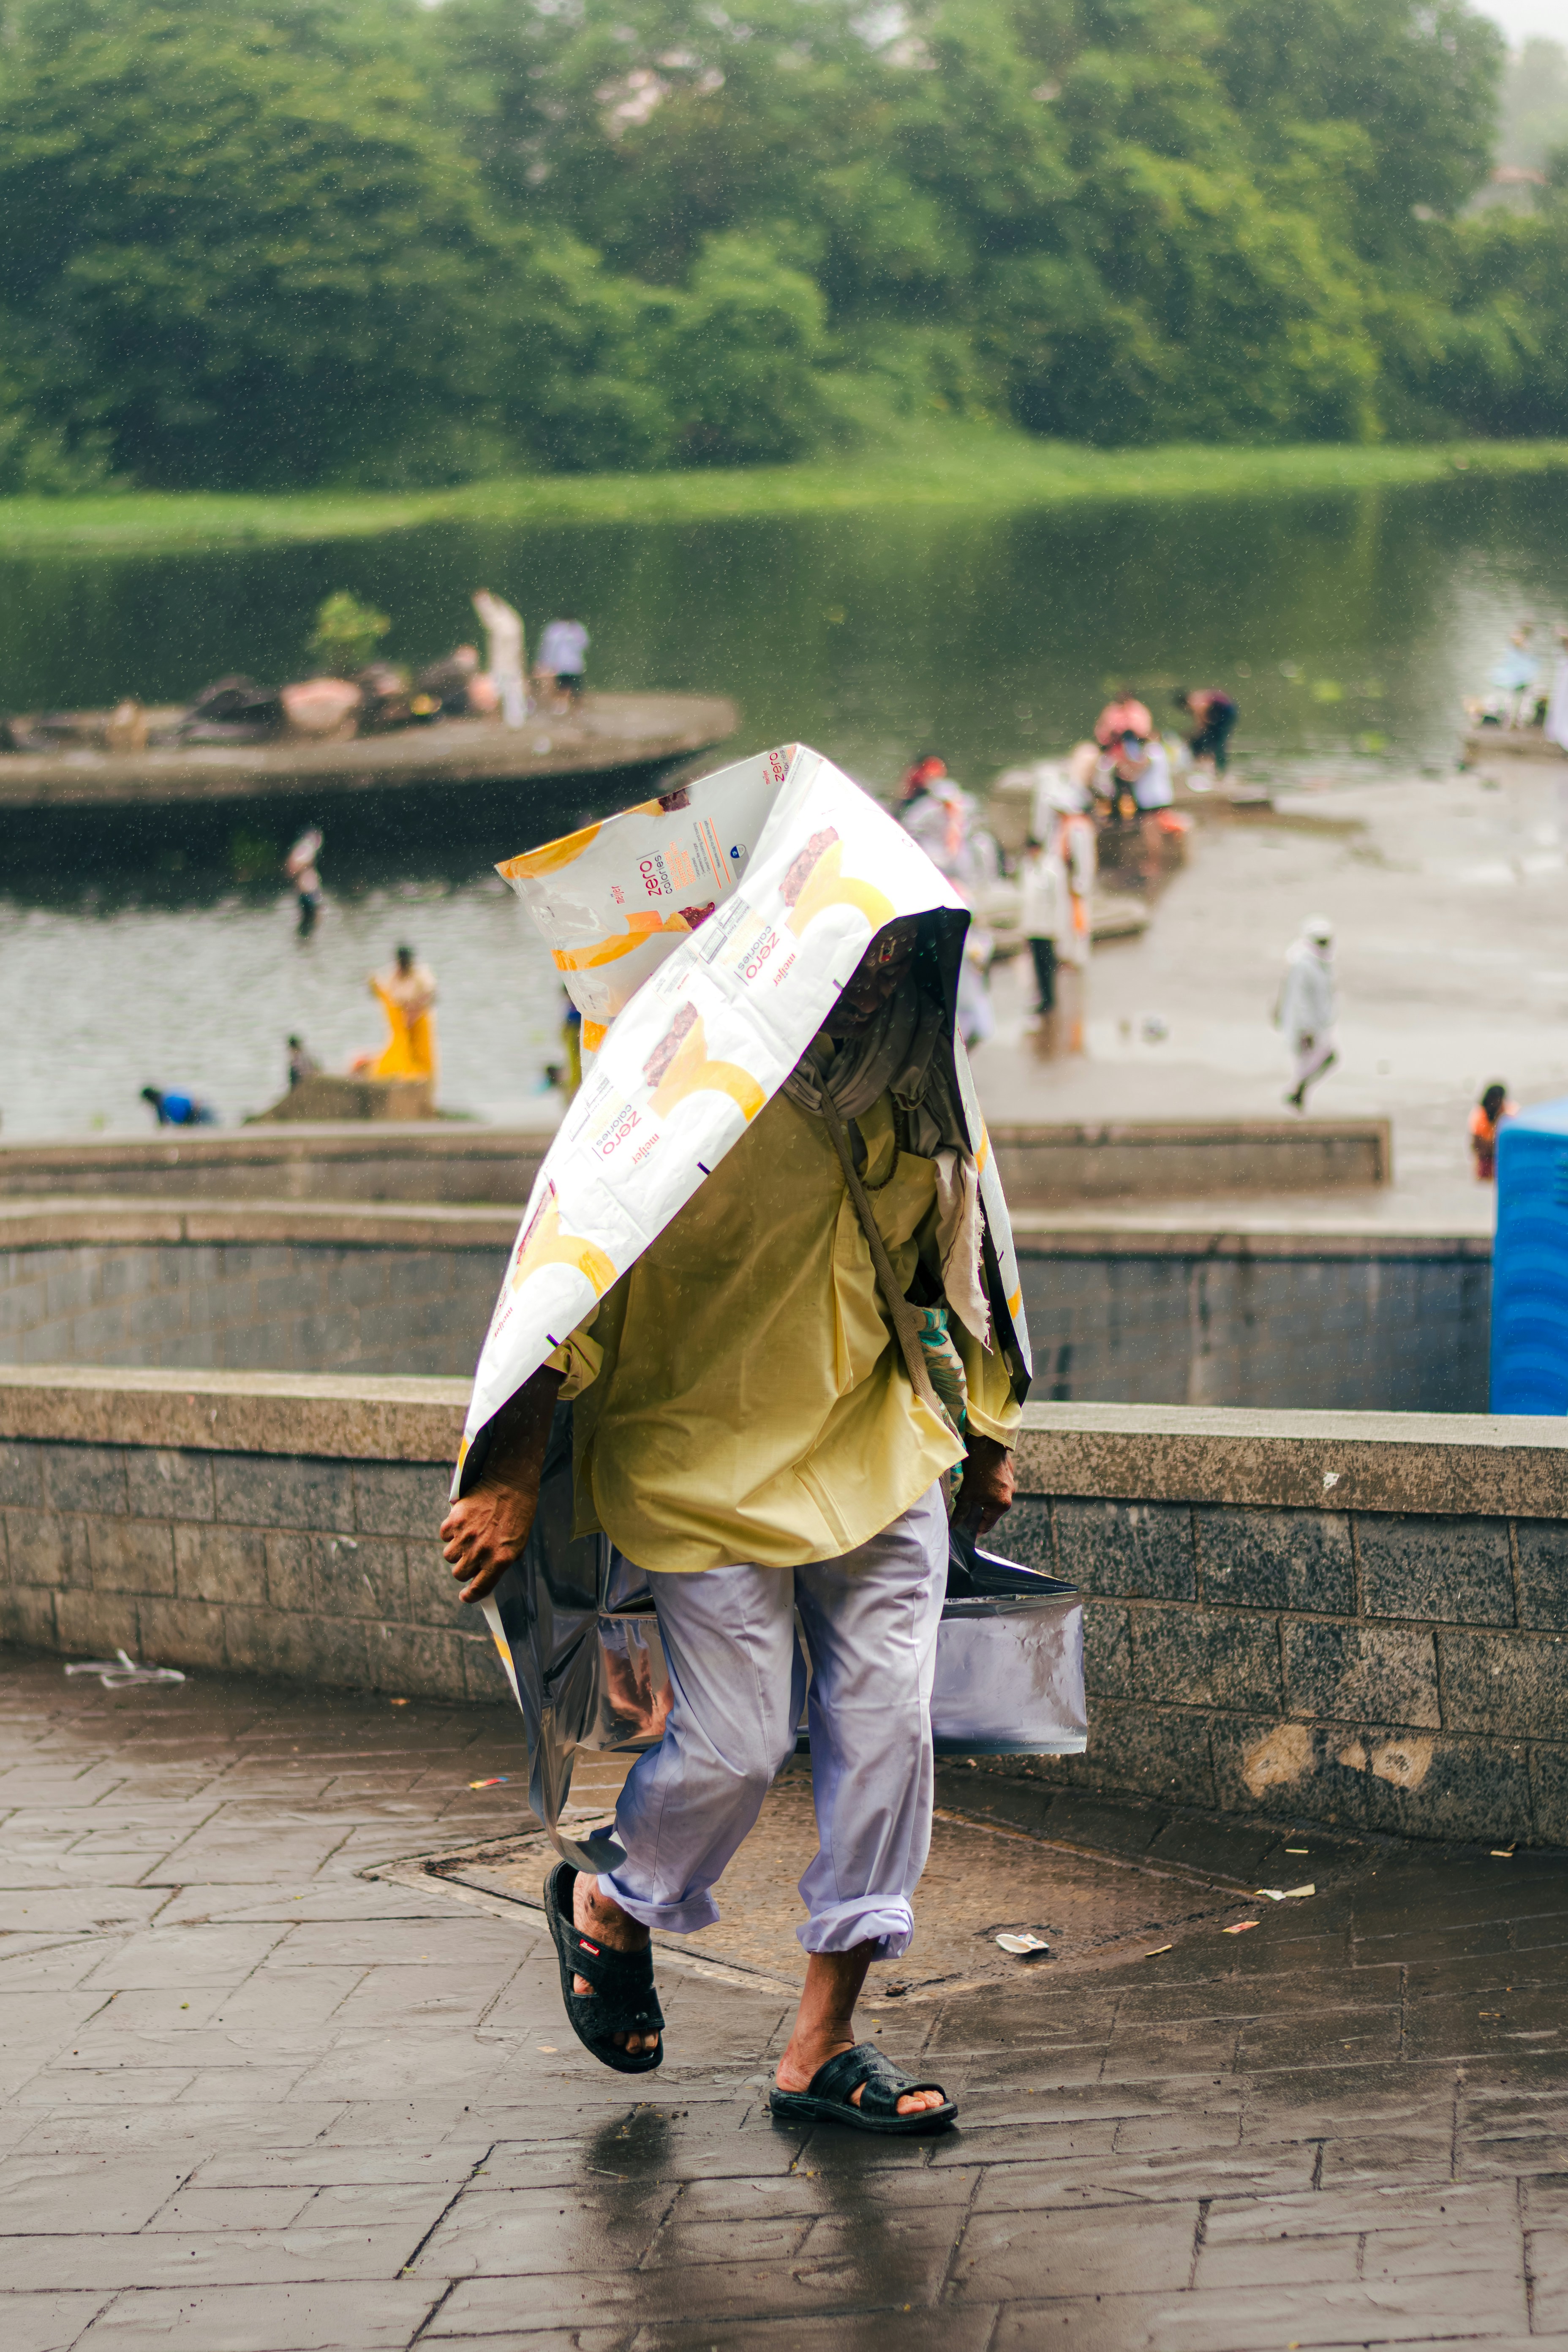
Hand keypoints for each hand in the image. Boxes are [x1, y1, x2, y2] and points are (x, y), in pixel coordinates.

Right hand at [441, 1478, 537, 1603]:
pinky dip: (450, 1532)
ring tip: (469, 1536)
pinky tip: (463, 1524)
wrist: (510, 1483)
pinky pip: (444, 1535)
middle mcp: (481, 1551)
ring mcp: (466, 1536)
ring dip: (457, 1550)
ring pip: (449, 1556)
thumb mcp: (518, 1543)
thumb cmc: (518, 1513)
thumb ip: (501, 1561)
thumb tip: (485, 1574)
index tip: (465, 1596)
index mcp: (500, 1559)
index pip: (479, 1588)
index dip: (470, 1596)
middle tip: (472, 1556)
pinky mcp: (455, 1520)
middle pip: (459, 1574)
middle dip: (465, 1568)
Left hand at [952, 1434, 1013, 1536]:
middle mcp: (1010, 1495)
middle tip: (963, 1509)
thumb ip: (961, 1512)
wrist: (985, 1441)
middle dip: (978, 1511)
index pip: (987, 1525)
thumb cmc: (974, 1469)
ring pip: (994, 1496)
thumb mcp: (965, 1493)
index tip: (965, 1530)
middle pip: (991, 1511)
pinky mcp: (1008, 1472)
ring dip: (983, 1496)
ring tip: (970, 1491)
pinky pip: (997, 1484)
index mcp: (1001, 1505)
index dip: (974, 1529)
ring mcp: (1011, 1483)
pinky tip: (977, 1477)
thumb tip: (954, 1525)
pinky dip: (988, 1485)